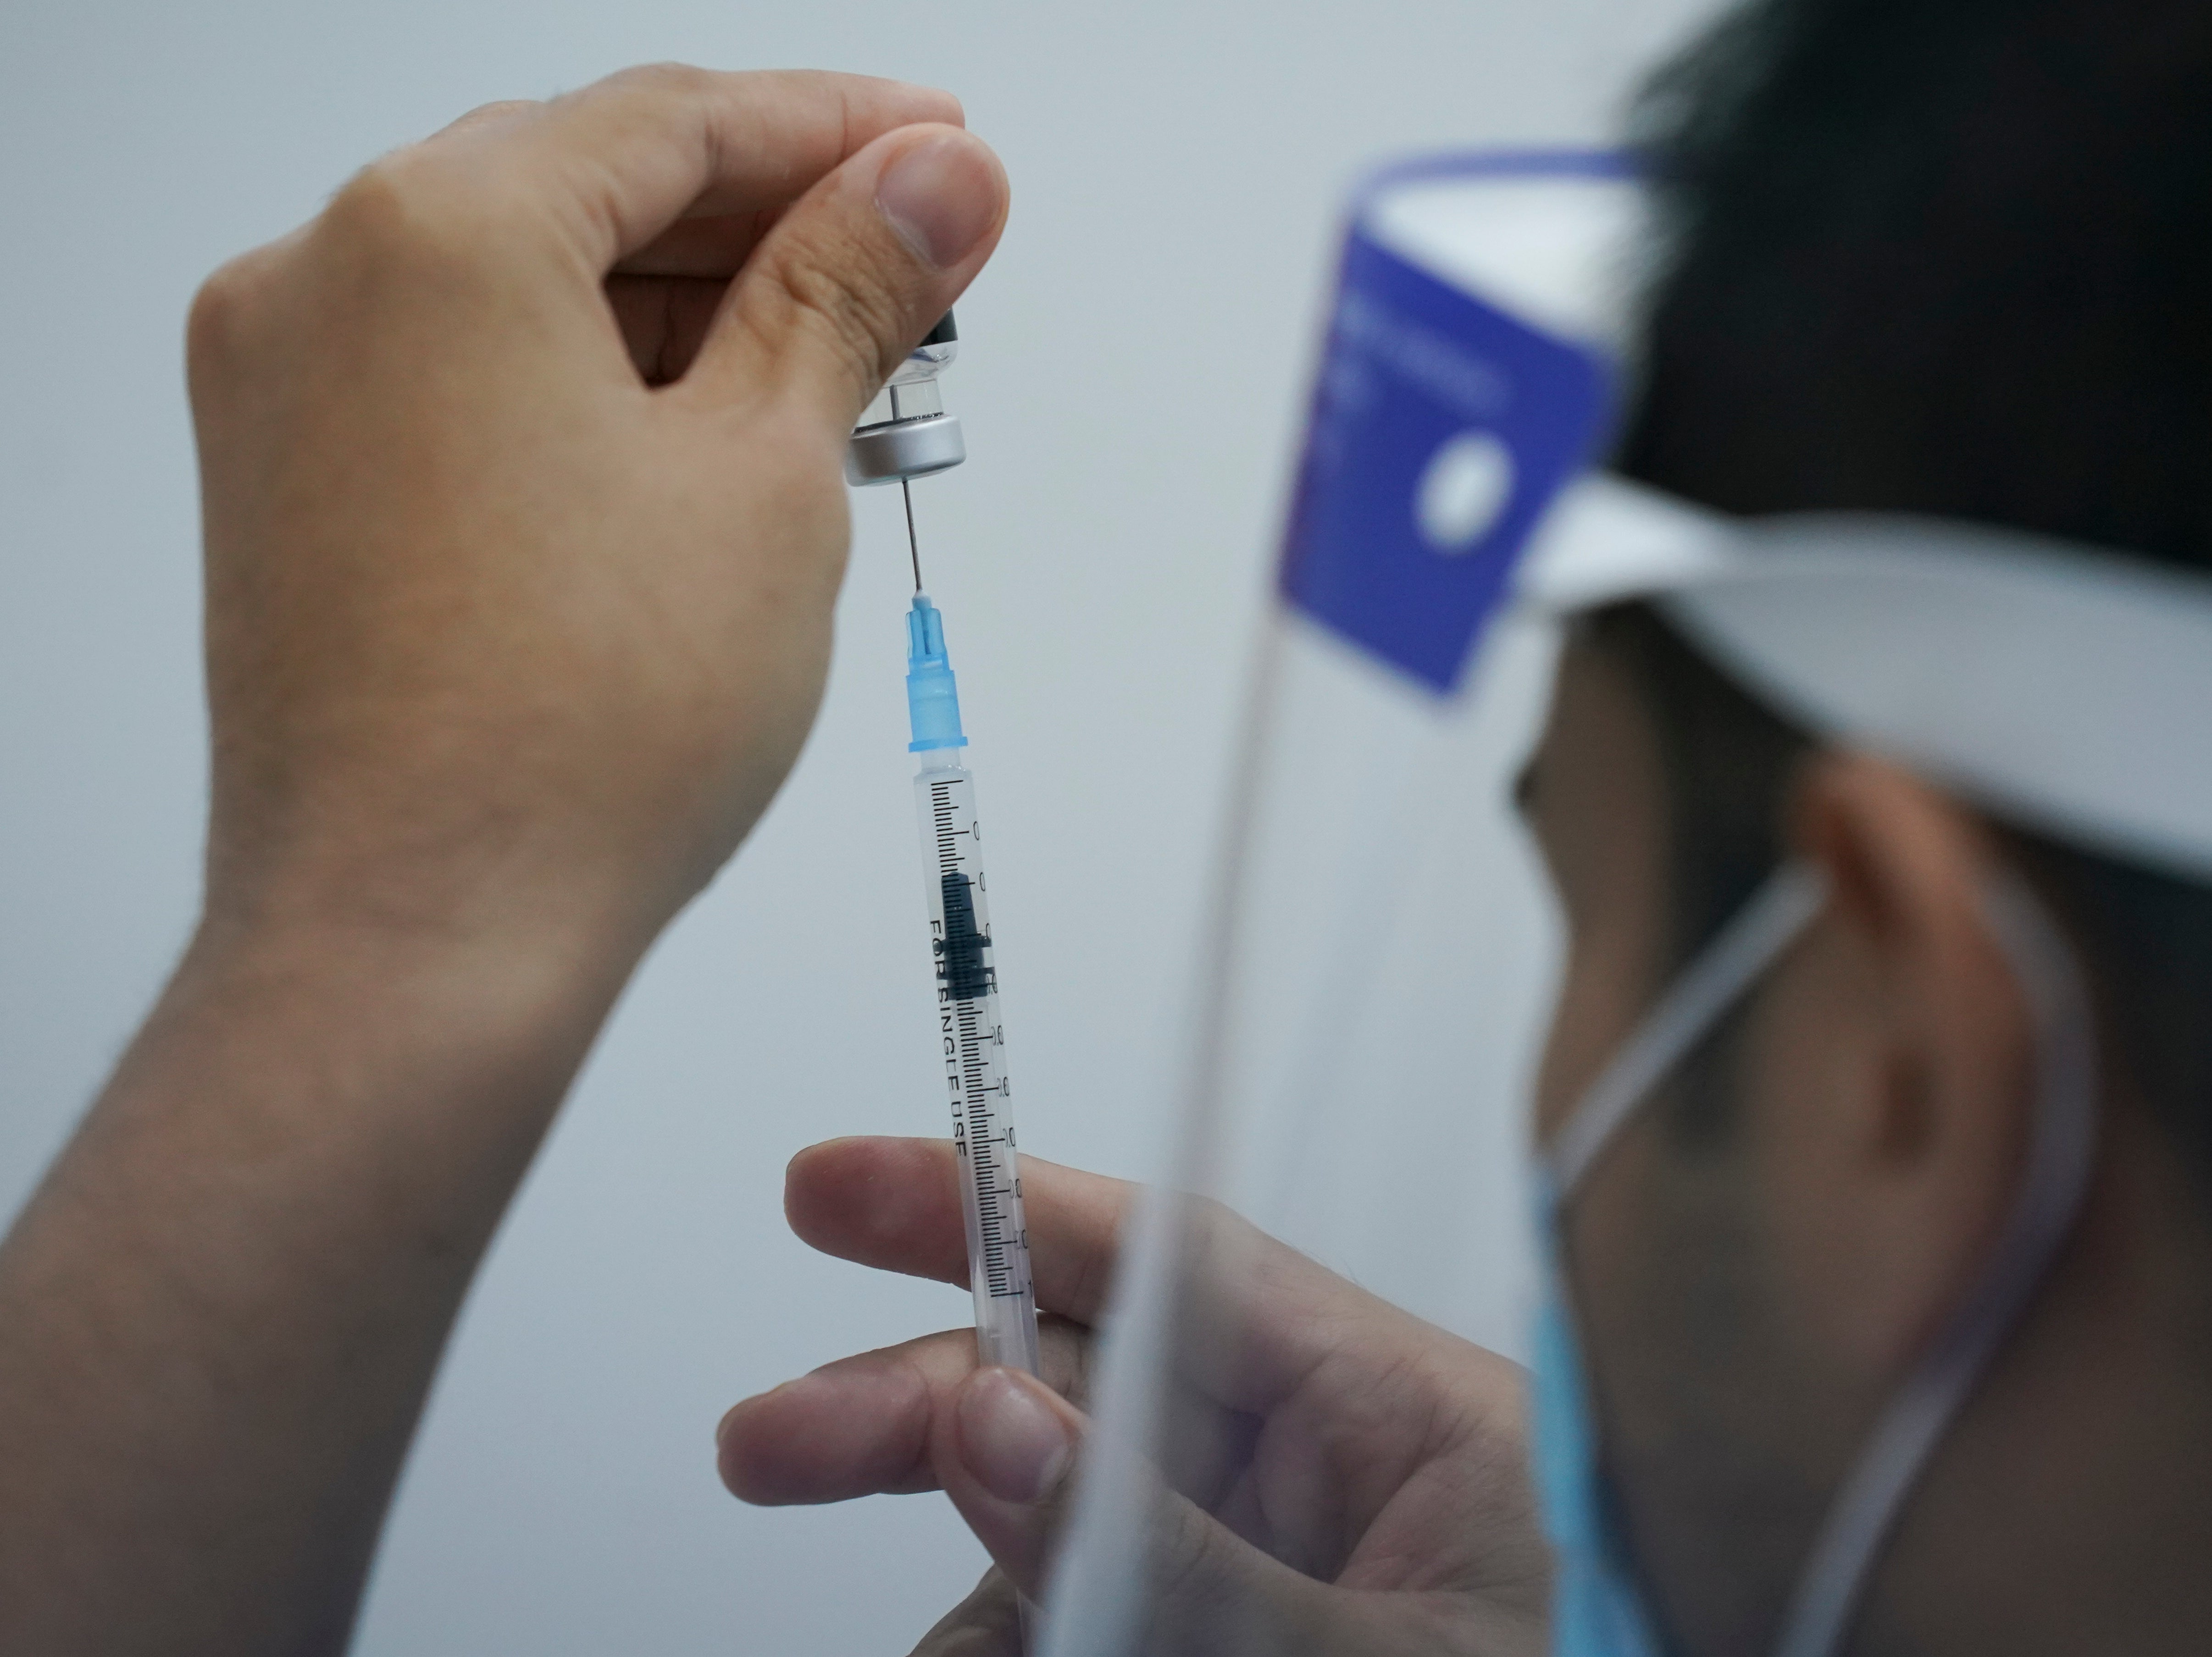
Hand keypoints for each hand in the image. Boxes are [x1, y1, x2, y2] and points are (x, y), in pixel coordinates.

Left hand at [0, 72, 1007, 1656]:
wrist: (419, 941)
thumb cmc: (571, 739)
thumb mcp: (770, 474)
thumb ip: (852, 293)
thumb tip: (934, 183)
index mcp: (437, 232)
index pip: (679, 120)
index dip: (842, 131)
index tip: (942, 156)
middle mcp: (325, 281)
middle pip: (597, 194)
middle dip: (777, 233)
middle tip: (920, 276)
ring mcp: (290, 388)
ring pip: (532, 291)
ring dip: (694, 322)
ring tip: (844, 389)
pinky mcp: (296, 485)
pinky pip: (472, 379)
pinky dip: (597, 389)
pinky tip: (715, 444)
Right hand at [720, 1138, 1553, 1654]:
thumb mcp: (1359, 1654)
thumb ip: (1173, 1556)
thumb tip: (991, 1424)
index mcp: (1402, 1418)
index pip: (1177, 1265)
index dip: (1004, 1205)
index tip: (845, 1188)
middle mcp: (1320, 1470)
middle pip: (1080, 1384)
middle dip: (919, 1408)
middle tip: (768, 1442)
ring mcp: (1258, 1556)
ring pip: (1052, 1516)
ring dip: (964, 1577)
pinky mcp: (1217, 1626)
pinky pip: (1071, 1608)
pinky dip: (1008, 1641)